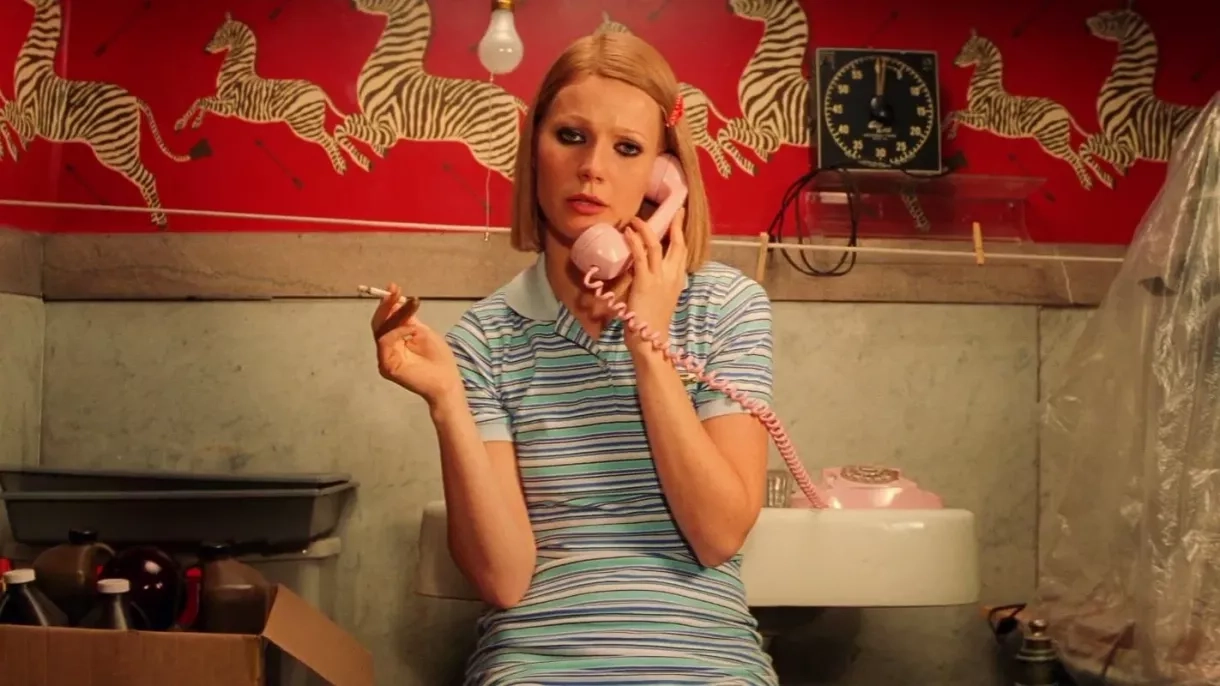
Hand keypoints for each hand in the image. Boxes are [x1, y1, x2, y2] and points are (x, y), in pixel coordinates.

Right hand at [370, 282, 462, 404]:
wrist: (446, 381)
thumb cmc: (439, 360)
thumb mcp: (423, 332)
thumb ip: (408, 319)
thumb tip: (396, 301)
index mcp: (395, 341)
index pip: (385, 320)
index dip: (387, 303)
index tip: (394, 287)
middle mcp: (387, 349)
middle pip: (378, 323)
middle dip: (386, 305)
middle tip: (395, 291)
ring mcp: (385, 358)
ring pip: (380, 331)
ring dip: (395, 316)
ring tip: (410, 308)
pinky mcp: (387, 367)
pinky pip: (385, 343)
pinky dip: (397, 332)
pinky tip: (411, 329)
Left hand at [622, 207, 687, 353]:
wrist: (650, 338)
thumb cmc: (652, 320)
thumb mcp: (662, 296)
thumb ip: (659, 280)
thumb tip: (646, 267)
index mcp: (678, 278)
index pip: (682, 250)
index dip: (680, 232)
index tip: (679, 217)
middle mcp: (672, 275)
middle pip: (676, 242)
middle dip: (674, 223)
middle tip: (671, 209)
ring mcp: (659, 278)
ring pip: (655, 244)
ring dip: (644, 229)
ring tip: (635, 220)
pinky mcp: (645, 282)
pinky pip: (640, 256)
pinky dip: (634, 241)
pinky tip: (627, 233)